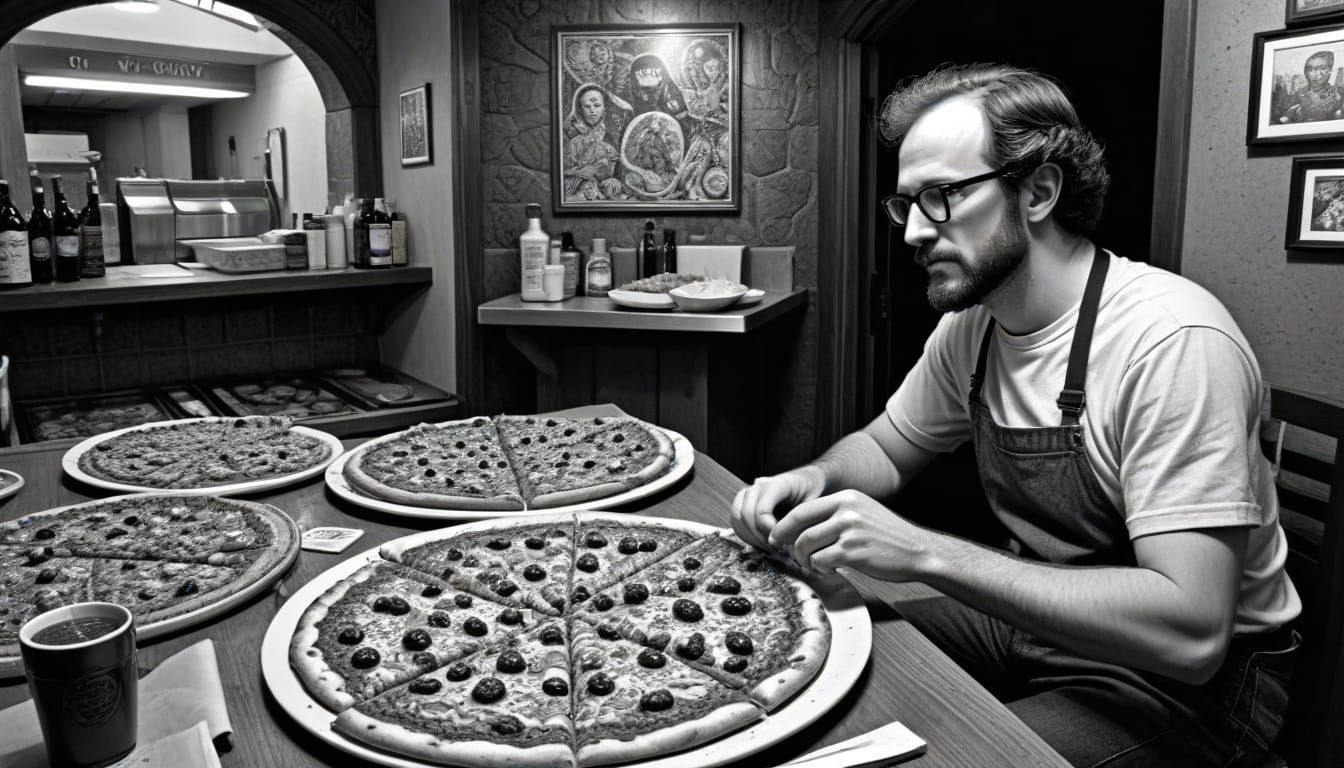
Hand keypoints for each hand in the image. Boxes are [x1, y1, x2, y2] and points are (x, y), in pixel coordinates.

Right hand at [730, 468, 824, 550]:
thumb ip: (799, 521)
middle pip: (747, 514)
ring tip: (767, 547)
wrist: (805, 482)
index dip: (769, 531)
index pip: (762, 510)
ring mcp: (749, 491)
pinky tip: (758, 542)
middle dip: (759, 536)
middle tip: (774, 548)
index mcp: (778, 484)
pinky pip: (735, 519)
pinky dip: (744, 533)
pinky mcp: (743, 500)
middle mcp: (760, 485)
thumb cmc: (811, 494)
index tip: (781, 542)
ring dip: (750, 537)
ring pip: (738, 517)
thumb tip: (787, 542)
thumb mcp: (812, 506)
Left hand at [767, 490, 931, 580]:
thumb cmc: (888, 537)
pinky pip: (821, 561)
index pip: (803, 509)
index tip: (777, 538)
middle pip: (799, 527)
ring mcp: (850, 529)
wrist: (918, 551)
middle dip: (789, 545)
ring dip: (806, 560)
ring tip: (817, 565)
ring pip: (807, 545)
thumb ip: (834, 516)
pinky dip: (820, 568)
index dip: (784, 526)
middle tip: (792, 556)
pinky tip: (831, 569)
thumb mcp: (861, 513)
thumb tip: (801, 529)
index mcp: (846, 498)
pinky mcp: (854, 551)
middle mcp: (846, 509)